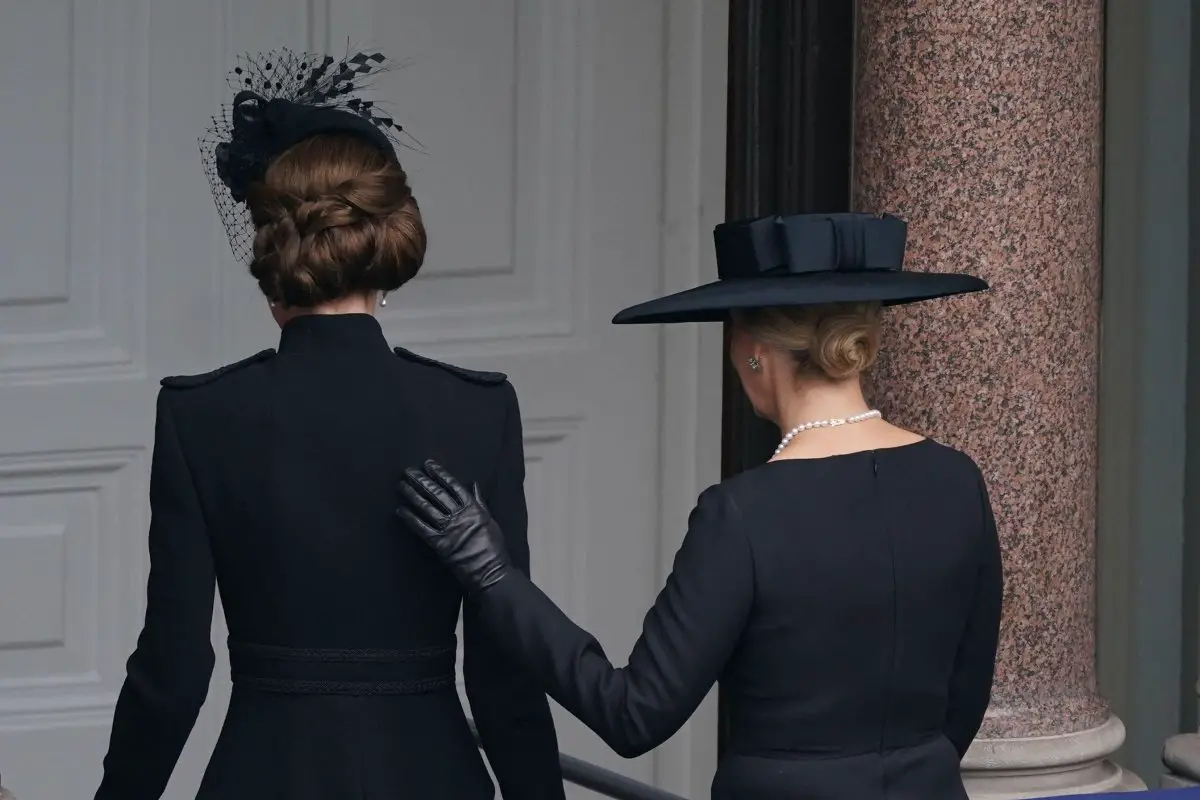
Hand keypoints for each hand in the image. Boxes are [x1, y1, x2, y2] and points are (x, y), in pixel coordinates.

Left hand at [396, 460, 511, 595]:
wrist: (491, 572)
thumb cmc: (494, 548)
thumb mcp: (490, 520)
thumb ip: (480, 501)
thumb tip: (474, 484)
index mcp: (473, 507)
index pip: (453, 486)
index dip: (440, 474)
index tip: (428, 464)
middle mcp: (459, 515)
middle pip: (437, 493)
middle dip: (421, 480)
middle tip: (408, 470)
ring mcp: (448, 529)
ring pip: (427, 507)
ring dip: (412, 495)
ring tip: (401, 485)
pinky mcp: (439, 544)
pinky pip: (421, 528)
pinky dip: (410, 518)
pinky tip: (400, 510)